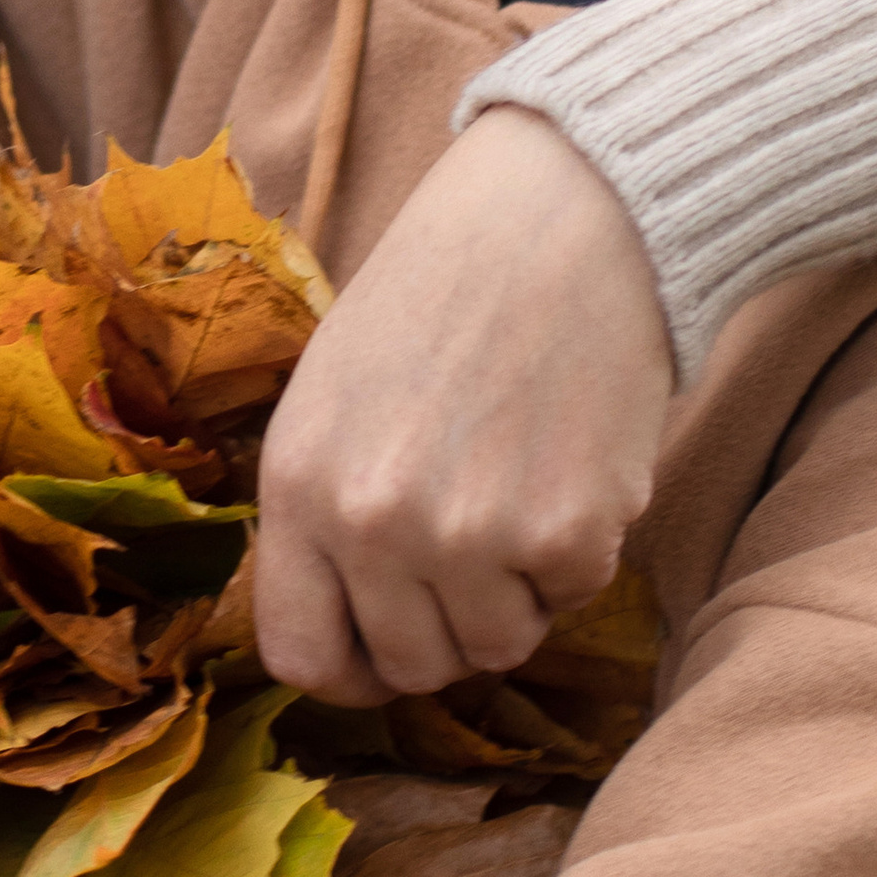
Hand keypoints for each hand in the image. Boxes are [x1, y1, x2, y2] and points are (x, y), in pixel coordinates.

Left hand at [252, 107, 672, 704]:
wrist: (561, 211)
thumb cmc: (443, 288)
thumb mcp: (334, 387)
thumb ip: (326, 505)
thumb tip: (345, 621)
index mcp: (297, 480)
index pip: (301, 654)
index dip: (350, 664)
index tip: (385, 641)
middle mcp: (369, 522)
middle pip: (410, 664)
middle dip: (445, 622)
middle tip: (475, 540)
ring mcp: (467, 537)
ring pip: (495, 647)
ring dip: (515, 591)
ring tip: (520, 485)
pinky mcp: (565, 535)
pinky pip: (571, 599)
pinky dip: (579, 549)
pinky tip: (569, 459)